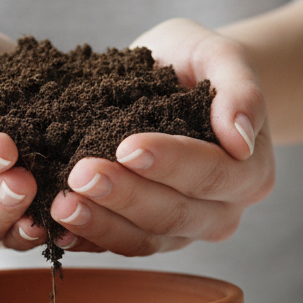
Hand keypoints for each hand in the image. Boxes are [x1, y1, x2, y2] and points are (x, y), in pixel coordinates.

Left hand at [32, 18, 274, 256]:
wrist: (174, 83)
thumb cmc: (196, 65)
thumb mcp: (220, 55)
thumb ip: (241, 89)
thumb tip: (241, 137)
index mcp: (249, 172)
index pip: (210, 173)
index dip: (169, 163)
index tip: (126, 145)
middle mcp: (221, 213)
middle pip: (173, 214)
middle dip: (124, 196)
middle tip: (80, 174)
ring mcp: (182, 232)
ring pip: (142, 240)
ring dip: (99, 224)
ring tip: (60, 203)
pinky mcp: (146, 238)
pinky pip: (116, 247)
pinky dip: (85, 239)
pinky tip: (54, 226)